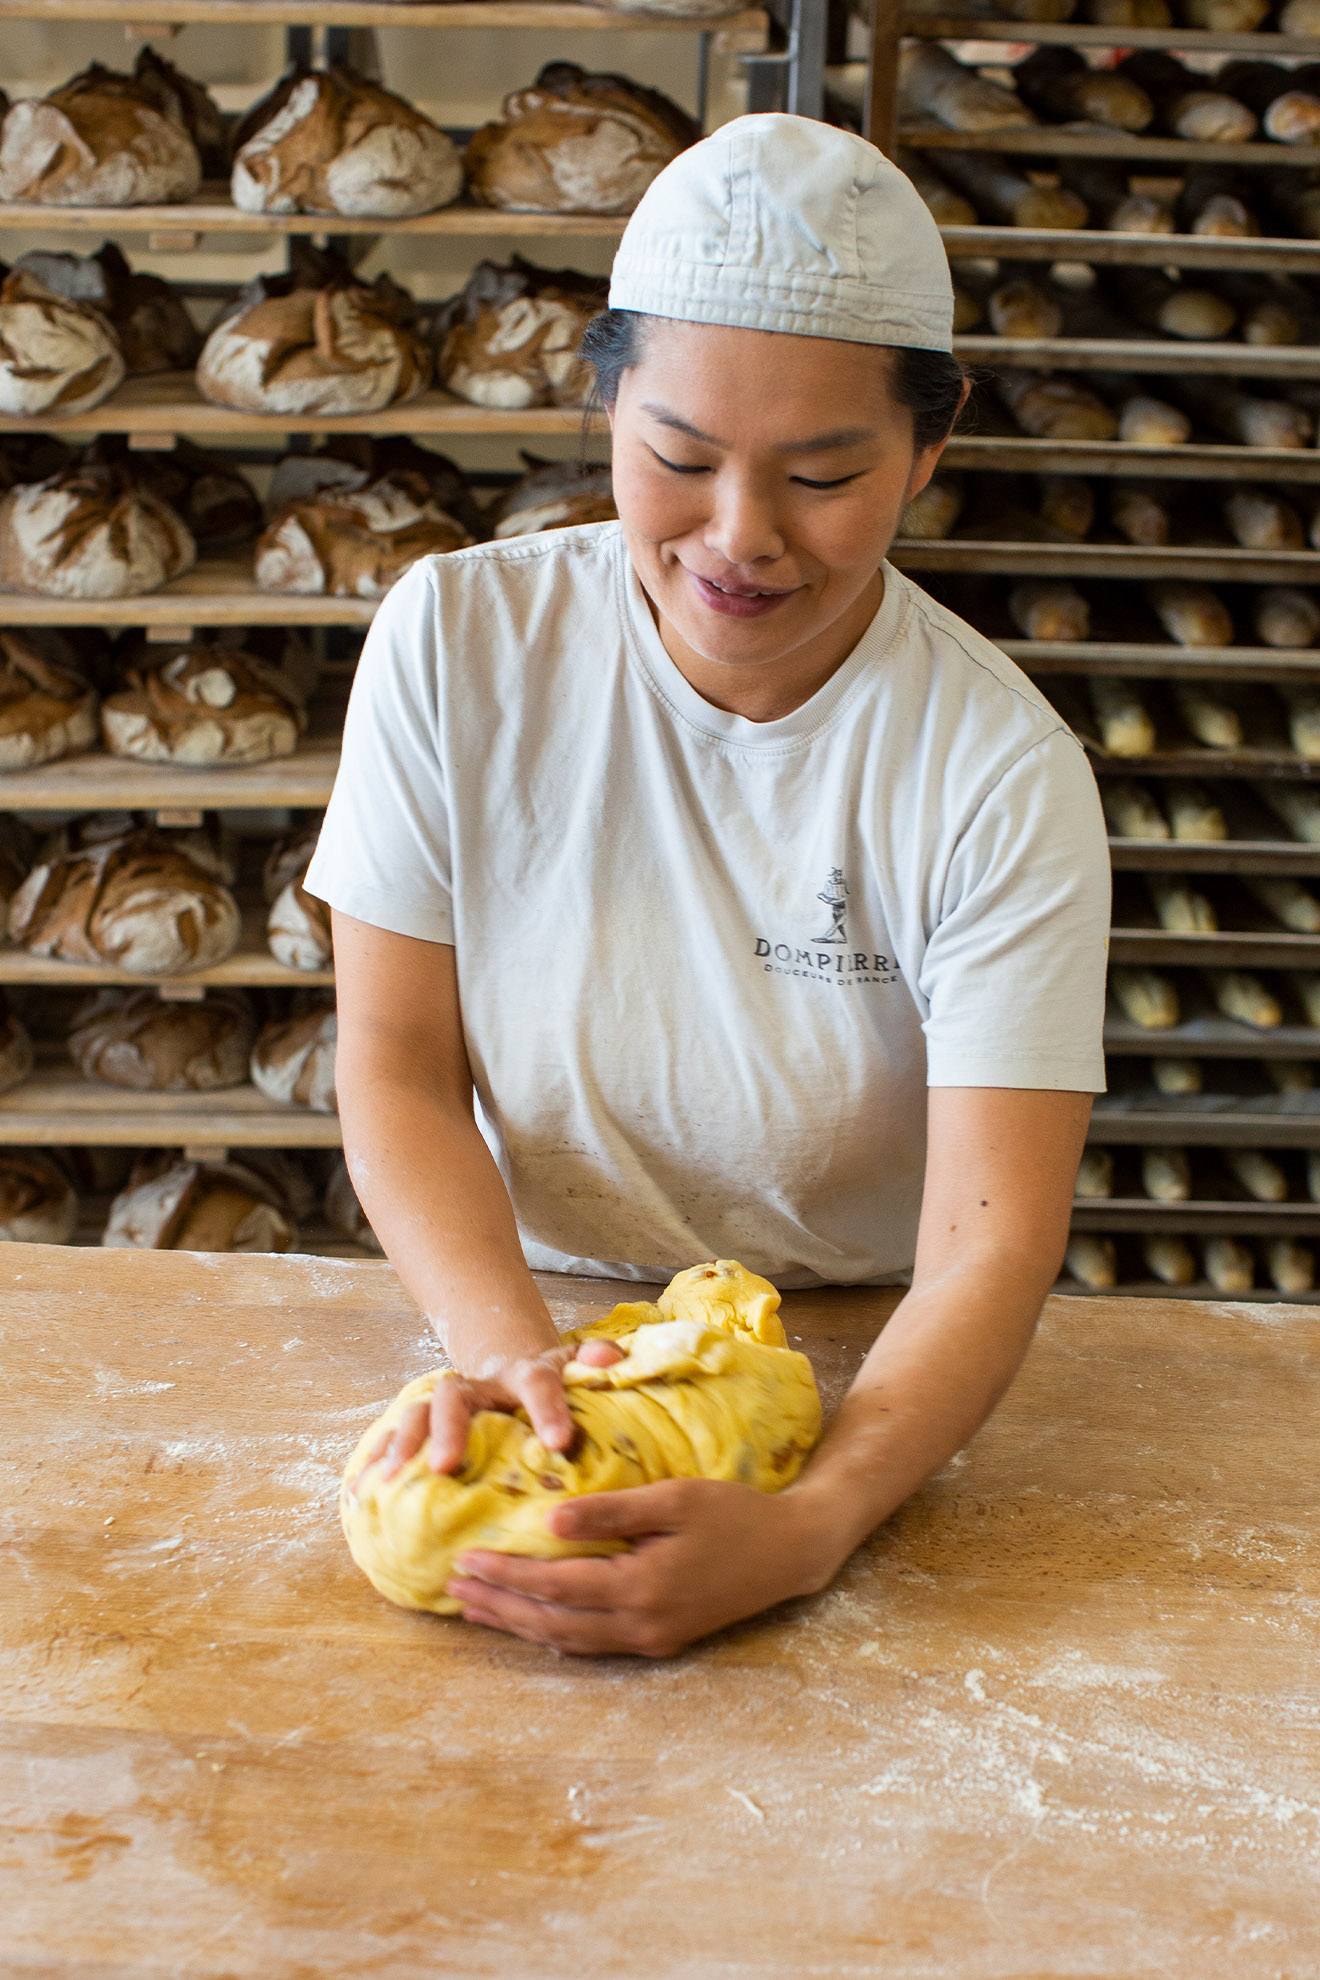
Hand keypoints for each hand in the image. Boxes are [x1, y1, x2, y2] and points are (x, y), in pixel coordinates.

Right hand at [351, 1337, 623, 1483]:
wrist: (507, 1369)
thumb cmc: (547, 1385)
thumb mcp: (574, 1371)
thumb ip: (593, 1365)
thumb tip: (614, 1358)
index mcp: (523, 1375)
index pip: (537, 1383)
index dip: (546, 1411)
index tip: (559, 1443)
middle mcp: (477, 1387)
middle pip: (455, 1397)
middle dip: (449, 1430)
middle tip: (445, 1465)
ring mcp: (445, 1404)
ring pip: (416, 1414)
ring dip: (402, 1444)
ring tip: (391, 1481)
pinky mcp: (423, 1425)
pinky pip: (393, 1439)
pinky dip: (376, 1462)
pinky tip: (361, 1491)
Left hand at [446, 1478, 833, 1657]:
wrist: (790, 1551)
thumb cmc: (734, 1513)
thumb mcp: (674, 1499)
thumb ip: (612, 1511)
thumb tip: (550, 1524)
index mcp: (641, 1587)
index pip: (554, 1586)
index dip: (505, 1575)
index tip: (465, 1558)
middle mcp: (641, 1625)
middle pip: (551, 1623)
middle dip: (498, 1606)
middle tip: (452, 1588)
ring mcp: (652, 1640)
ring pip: (568, 1641)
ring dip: (518, 1625)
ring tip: (476, 1608)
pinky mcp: (661, 1641)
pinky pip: (593, 1645)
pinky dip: (554, 1635)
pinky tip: (533, 1624)